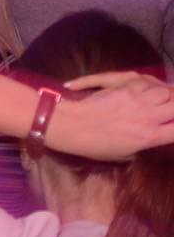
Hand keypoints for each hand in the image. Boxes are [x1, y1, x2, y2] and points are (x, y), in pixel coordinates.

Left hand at [48, 72, 173, 160]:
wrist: (72, 124)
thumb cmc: (95, 145)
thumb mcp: (124, 154)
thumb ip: (142, 146)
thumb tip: (150, 141)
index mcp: (150, 137)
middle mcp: (148, 116)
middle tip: (171, 108)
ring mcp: (137, 99)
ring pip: (164, 91)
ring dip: (168, 94)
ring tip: (166, 97)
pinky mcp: (125, 87)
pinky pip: (147, 82)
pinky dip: (152, 84)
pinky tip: (151, 88)